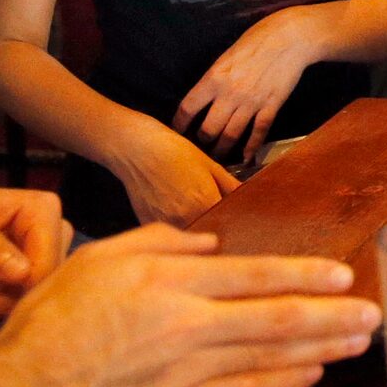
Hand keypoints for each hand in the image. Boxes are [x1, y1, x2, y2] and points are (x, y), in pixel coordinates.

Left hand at [0, 185, 67, 308]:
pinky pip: (17, 312)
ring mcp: (38, 260)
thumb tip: (23, 274)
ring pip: (32, 305)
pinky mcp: (22, 284)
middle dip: (4, 313)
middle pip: (44, 289)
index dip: (14, 296)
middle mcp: (50, 234)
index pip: (46, 267)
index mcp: (41, 210)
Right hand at [0, 224, 378, 386]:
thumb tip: (209, 241)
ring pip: (268, 356)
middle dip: (332, 314)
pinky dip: (282, 383)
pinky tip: (311, 374)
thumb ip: (158, 241)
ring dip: (321, 348)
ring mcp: (184, 370)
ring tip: (359, 341)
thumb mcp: (99, 256)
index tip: (344, 273)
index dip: (305, 274)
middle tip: (375, 312)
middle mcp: (185, 323)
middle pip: (275, 317)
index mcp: (168, 280)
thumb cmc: (52, 319)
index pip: (254, 274)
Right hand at [114, 119, 244, 226]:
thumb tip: (250, 200)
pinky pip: (170, 234)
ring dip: (196, 232)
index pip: (228, 225)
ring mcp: (165, 225)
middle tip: (218, 219)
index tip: (238, 222)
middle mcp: (185, 219)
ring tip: (193, 214)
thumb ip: (232, 187)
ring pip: (189, 238)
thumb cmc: (173, 151)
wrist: (136, 148)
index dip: (235, 224)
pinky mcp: (149, 226)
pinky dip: (177, 229)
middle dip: (216, 230)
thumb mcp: (210, 165)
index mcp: (204, 203)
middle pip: (208, 235)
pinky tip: (176, 213)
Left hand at [177, 10, 322, 164]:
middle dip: (202, 141)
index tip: (178, 131)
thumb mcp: (227, 56)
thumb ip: (215, 78)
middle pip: (208, 129)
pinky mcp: (271, 106)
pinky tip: (246, 157)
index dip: (179, 124)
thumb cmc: (257, 40)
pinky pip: (258, 132)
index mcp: (214, 78)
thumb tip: (204, 97)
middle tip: (200, 147)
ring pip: (231, 135)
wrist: (290, 37)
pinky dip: (251, 148)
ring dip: (222, 150)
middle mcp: (230, 94)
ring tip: (218, 156)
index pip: (188, 108)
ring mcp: (252, 102)